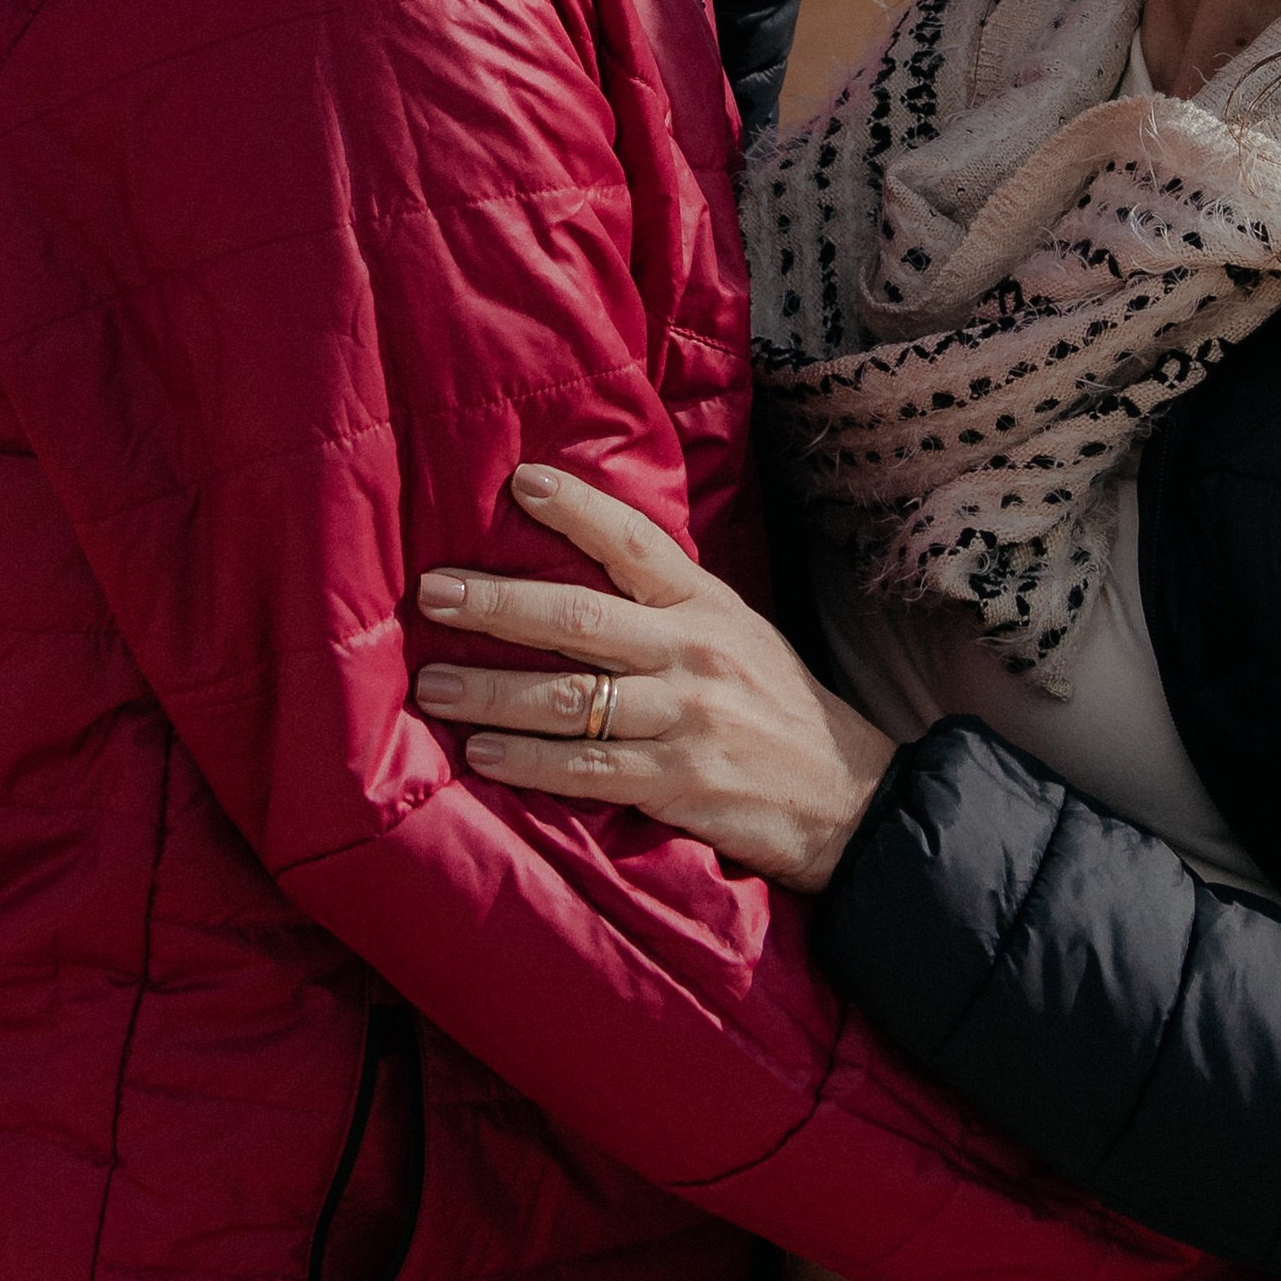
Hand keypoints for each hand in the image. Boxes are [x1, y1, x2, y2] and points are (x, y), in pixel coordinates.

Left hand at [414, 465, 895, 893]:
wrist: (849, 798)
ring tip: (431, 686)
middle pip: (580, 620)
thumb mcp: (737, 632)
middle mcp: (694, 654)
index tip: (519, 482)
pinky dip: (528, 764)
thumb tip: (581, 568)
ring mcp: (687, 720)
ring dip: (491, 691)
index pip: (635, 545)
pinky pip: (587, 771)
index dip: (577, 510)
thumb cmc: (776, 706)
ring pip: (569, 700)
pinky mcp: (679, 785)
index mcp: (707, 606)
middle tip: (434, 592)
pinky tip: (482, 755)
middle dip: (498, 604)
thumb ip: (668, 604)